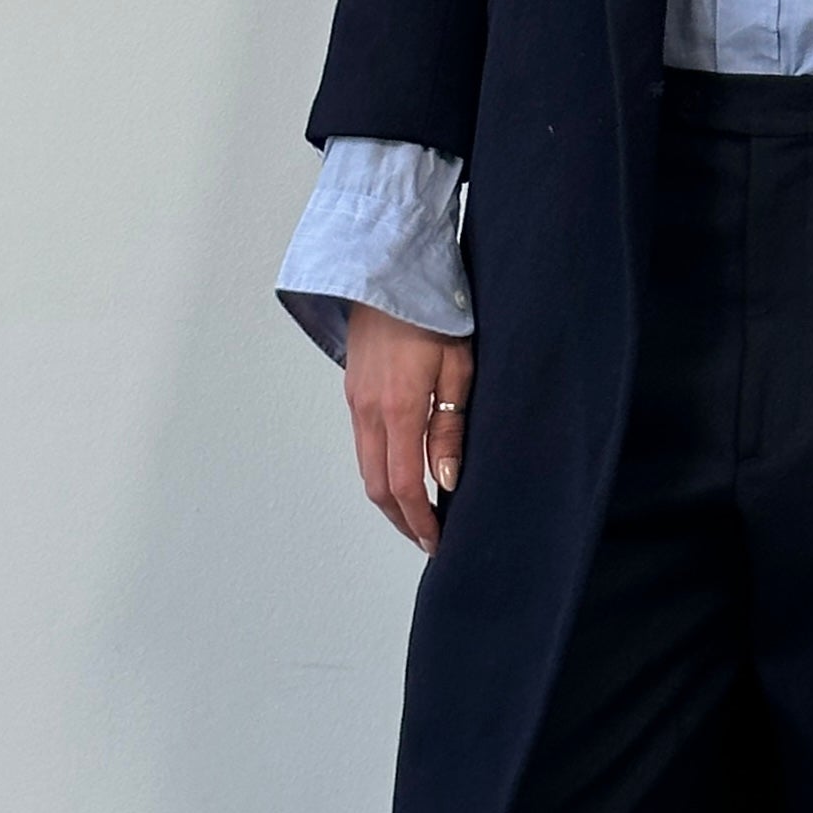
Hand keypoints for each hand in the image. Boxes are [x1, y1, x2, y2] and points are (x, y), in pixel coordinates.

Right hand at [343, 305, 475, 551]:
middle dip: (402, 520)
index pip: (403, 484)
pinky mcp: (354, 392)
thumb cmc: (434, 313)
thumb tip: (444, 481)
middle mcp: (369, 411)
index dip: (419, 520)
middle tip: (428, 539)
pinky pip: (363, 445)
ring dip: (389, 498)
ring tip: (419, 514)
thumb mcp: (458, 369)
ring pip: (366, 468)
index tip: (437, 541)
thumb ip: (450, 428)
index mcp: (399, 408)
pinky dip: (381, 470)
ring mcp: (356, 402)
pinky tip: (403, 473)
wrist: (389, 271)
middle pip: (377, 486)